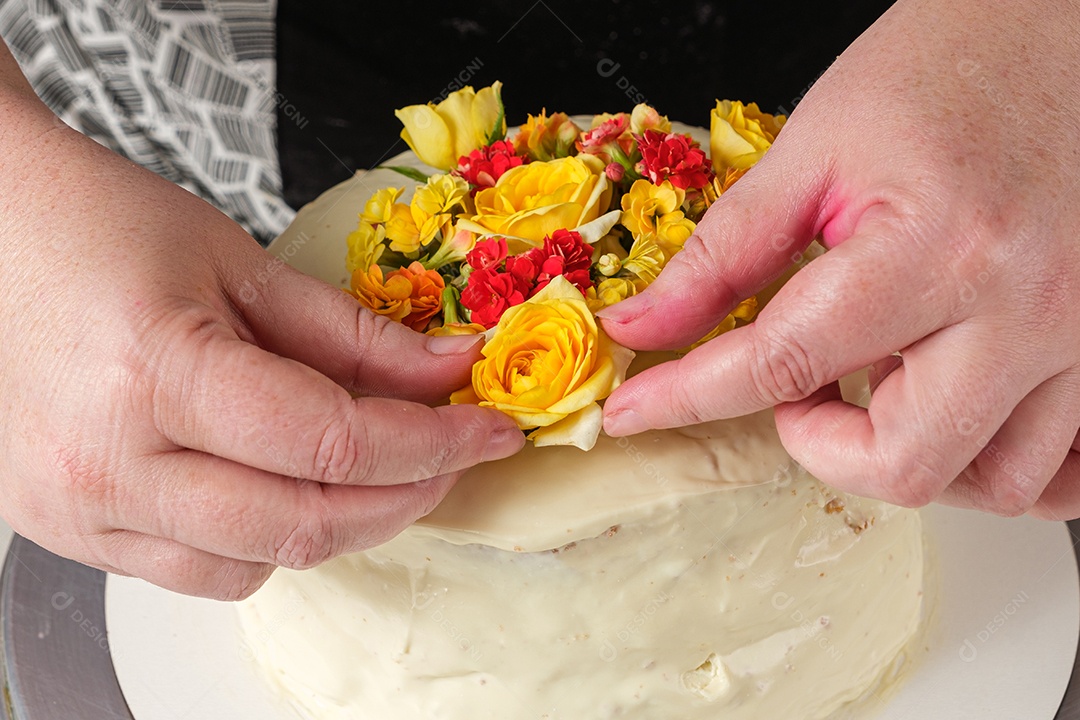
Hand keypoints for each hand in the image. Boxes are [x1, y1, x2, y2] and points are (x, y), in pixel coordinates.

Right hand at [0, 62, 522, 599]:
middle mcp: (106, 460)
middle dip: (405, 497)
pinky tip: (282, 485)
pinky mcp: (67, 529)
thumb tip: (450, 373)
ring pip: (257, 566)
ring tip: (372, 468)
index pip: (334, 446)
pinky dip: (267, 541)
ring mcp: (77, 508)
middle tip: (451, 455)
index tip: (489, 431)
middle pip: (304, 526)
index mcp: (153, 371)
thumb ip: (356, 335)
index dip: (434, 444)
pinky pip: (200, 571)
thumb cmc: (101, 226)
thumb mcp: (244, 264)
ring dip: (339, 526)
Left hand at [599, 0, 1079, 518]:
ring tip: (878, 388)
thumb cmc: (952, 65)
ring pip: (992, 485)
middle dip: (819, 447)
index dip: (691, 397)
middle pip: (900, 463)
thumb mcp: (816, 145)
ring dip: (905, 459)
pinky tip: (956, 417)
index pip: (784, 362)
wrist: (1071, 28)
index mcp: (937, 246)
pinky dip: (995, 463)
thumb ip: (724, 252)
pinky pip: (1065, 469)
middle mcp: (1025, 309)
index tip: (641, 411)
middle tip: (799, 392)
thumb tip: (643, 326)